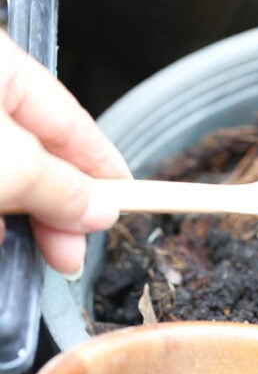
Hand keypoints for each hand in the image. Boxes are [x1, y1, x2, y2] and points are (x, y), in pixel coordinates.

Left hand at [0, 29, 130, 273]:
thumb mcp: (10, 163)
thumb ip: (59, 186)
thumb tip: (101, 207)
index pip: (68, 120)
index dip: (104, 166)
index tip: (129, 201)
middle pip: (30, 151)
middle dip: (55, 205)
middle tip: (71, 253)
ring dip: (16, 219)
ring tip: (30, 254)